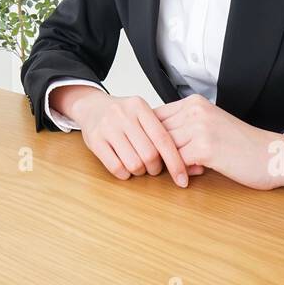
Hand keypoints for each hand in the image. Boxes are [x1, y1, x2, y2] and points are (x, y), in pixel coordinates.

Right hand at [66, 89, 193, 186]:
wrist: (91, 106)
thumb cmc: (123, 115)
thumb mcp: (142, 114)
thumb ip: (162, 132)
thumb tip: (192, 162)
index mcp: (139, 106)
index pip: (163, 138)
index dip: (175, 162)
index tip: (182, 178)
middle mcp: (123, 115)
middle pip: (150, 154)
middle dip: (155, 168)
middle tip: (153, 167)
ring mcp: (107, 127)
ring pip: (134, 163)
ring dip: (140, 172)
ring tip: (138, 166)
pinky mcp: (94, 140)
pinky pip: (116, 167)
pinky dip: (125, 174)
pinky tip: (125, 168)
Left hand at [154, 94, 283, 189]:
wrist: (271, 155)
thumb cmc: (241, 144)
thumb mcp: (209, 125)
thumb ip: (184, 127)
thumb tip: (153, 141)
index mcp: (194, 103)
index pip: (155, 116)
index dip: (149, 136)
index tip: (150, 151)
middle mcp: (195, 110)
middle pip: (155, 131)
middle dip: (154, 151)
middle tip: (158, 166)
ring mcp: (200, 127)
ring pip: (164, 147)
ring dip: (167, 163)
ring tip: (179, 171)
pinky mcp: (205, 147)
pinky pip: (178, 161)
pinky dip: (180, 172)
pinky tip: (190, 177)